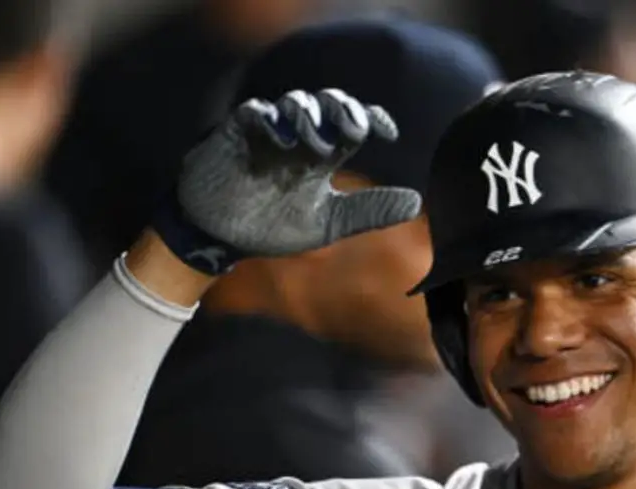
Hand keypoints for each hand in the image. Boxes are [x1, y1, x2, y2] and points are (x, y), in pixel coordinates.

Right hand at [173, 89, 421, 258]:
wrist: (218, 239)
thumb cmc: (271, 227)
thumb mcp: (328, 224)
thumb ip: (369, 212)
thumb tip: (417, 202)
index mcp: (322, 154)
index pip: (354, 123)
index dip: (373, 118)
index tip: (389, 133)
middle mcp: (299, 137)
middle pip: (328, 103)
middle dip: (344, 108)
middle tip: (356, 130)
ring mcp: (268, 132)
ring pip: (296, 102)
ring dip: (312, 117)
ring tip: (320, 145)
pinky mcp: (235, 134)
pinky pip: (255, 113)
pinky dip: (271, 120)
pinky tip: (285, 140)